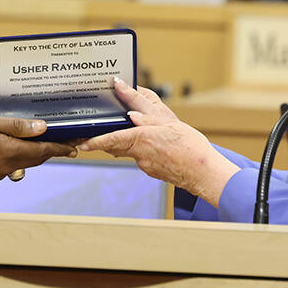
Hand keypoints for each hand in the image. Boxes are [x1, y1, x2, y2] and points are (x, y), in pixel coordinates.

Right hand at [0, 113, 75, 182]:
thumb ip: (14, 125)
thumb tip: (41, 127)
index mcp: (10, 151)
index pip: (44, 150)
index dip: (61, 147)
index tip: (75, 145)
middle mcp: (8, 165)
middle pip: (38, 157)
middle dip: (54, 150)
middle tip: (68, 143)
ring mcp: (0, 172)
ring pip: (26, 161)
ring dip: (39, 153)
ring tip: (49, 144)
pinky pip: (14, 164)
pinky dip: (23, 156)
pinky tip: (22, 147)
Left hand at [76, 78, 239, 205]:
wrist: (205, 173)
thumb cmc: (192, 147)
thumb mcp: (171, 124)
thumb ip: (150, 118)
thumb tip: (132, 114)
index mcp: (143, 140)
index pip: (113, 139)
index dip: (96, 141)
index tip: (82, 143)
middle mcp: (141, 154)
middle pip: (117, 145)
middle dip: (105, 140)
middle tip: (93, 135)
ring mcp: (146, 165)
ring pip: (130, 151)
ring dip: (125, 143)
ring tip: (128, 132)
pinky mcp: (153, 171)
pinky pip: (142, 157)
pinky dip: (142, 150)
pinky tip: (153, 145)